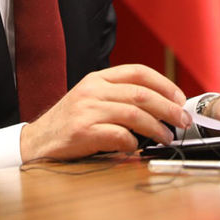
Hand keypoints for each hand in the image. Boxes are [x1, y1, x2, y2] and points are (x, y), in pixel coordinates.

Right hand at [19, 64, 190, 160]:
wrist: (37, 141)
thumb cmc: (69, 122)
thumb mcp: (91, 99)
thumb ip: (119, 97)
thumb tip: (161, 106)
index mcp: (97, 78)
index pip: (138, 71)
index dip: (164, 84)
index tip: (180, 98)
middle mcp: (93, 90)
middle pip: (142, 94)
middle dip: (169, 108)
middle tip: (183, 121)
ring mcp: (87, 110)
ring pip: (134, 114)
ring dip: (157, 128)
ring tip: (166, 138)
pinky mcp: (83, 132)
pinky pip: (119, 135)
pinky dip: (133, 143)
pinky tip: (136, 147)